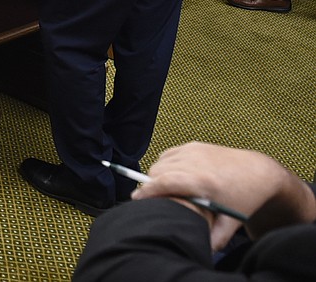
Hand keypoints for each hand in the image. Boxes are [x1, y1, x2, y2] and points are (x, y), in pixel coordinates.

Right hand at [134, 141, 315, 249]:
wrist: (258, 173)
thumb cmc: (244, 198)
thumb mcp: (230, 221)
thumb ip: (214, 237)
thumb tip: (201, 249)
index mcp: (203, 181)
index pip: (164, 182)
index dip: (147, 191)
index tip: (136, 199)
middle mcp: (195, 162)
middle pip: (158, 172)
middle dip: (151, 186)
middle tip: (152, 200)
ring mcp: (194, 151)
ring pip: (160, 162)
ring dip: (157, 176)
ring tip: (163, 190)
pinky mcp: (193, 145)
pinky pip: (167, 154)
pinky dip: (164, 165)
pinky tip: (172, 176)